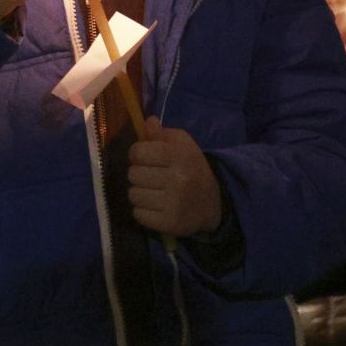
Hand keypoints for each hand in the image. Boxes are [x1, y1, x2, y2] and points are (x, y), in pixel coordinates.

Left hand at [128, 120, 222, 236]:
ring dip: (139, 193)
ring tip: (153, 192)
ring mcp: (174, 203)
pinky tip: (155, 206)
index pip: (138, 152)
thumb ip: (162, 133)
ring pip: (133, 195)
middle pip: (133, 174)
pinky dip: (143, 211)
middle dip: (138, 174)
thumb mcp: (183, 145)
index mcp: (180, 156)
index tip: (145, 157)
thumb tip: (148, 122)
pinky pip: (138, 215)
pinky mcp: (170, 223)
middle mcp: (178, 179)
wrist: (212, 202)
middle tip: (151, 176)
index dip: (137, 153)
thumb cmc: (192, 168)